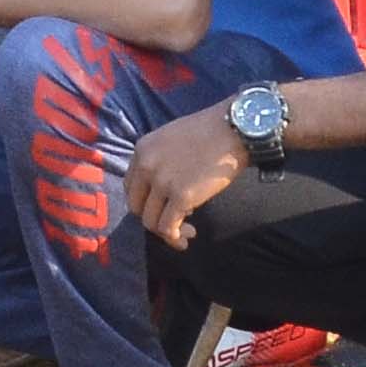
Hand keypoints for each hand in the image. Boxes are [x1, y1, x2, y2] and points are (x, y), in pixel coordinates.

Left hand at [127, 106, 249, 247]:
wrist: (234, 129)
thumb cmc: (210, 132)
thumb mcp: (171, 138)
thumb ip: (159, 161)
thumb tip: (162, 190)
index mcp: (142, 150)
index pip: (131, 187)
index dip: (146, 201)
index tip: (163, 206)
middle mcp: (146, 166)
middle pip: (136, 206)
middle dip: (154, 218)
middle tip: (174, 221)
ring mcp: (162, 182)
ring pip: (150, 222)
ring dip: (167, 232)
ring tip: (187, 231)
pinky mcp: (181, 197)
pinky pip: (168, 228)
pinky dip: (176, 237)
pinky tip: (190, 234)